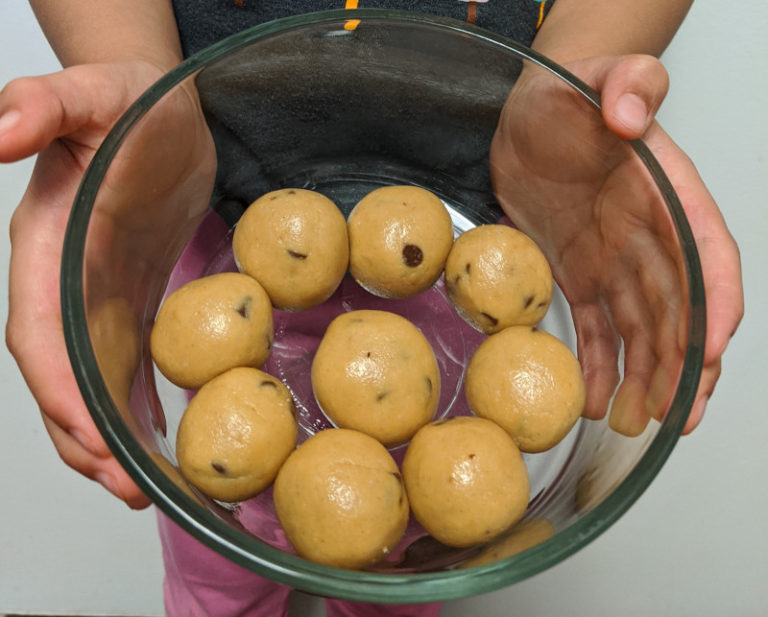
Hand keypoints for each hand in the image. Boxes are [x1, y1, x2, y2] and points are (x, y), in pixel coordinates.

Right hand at [1, 61, 215, 506]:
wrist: (162, 110)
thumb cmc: (130, 100)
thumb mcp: (93, 92)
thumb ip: (43, 106)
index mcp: (48, 245)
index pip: (40, 330)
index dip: (58, 384)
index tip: (89, 431)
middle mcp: (64, 283)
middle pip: (62, 374)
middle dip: (84, 434)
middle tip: (126, 485)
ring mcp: (97, 295)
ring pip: (92, 381)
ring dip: (110, 437)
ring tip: (144, 487)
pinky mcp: (133, 298)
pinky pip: (130, 364)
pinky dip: (138, 406)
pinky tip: (157, 439)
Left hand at [490, 55, 742, 435]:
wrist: (529, 118)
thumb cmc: (569, 96)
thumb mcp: (597, 78)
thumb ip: (628, 86)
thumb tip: (634, 113)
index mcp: (668, 200)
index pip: (706, 258)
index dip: (712, 305)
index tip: (708, 350)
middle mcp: (650, 240)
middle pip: (677, 311)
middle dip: (681, 365)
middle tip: (676, 416)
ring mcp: (615, 264)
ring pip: (640, 332)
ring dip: (644, 379)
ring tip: (637, 424)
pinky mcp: (579, 276)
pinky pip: (593, 329)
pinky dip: (596, 365)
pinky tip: (594, 400)